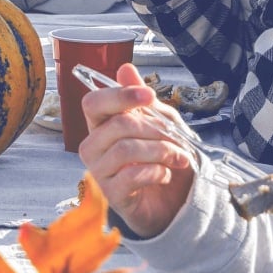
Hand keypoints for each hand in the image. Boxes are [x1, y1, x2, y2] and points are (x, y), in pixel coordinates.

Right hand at [78, 64, 195, 238]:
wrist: (173, 203)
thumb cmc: (163, 162)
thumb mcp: (162, 125)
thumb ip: (144, 101)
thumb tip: (124, 69)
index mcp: (102, 126)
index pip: (94, 103)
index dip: (120, 96)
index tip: (149, 95)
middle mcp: (94, 148)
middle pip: (116, 125)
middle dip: (155, 129)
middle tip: (177, 140)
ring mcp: (99, 172)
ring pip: (125, 149)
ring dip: (161, 151)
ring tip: (178, 158)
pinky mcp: (111, 195)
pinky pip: (132, 175)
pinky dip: (157, 171)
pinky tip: (165, 174)